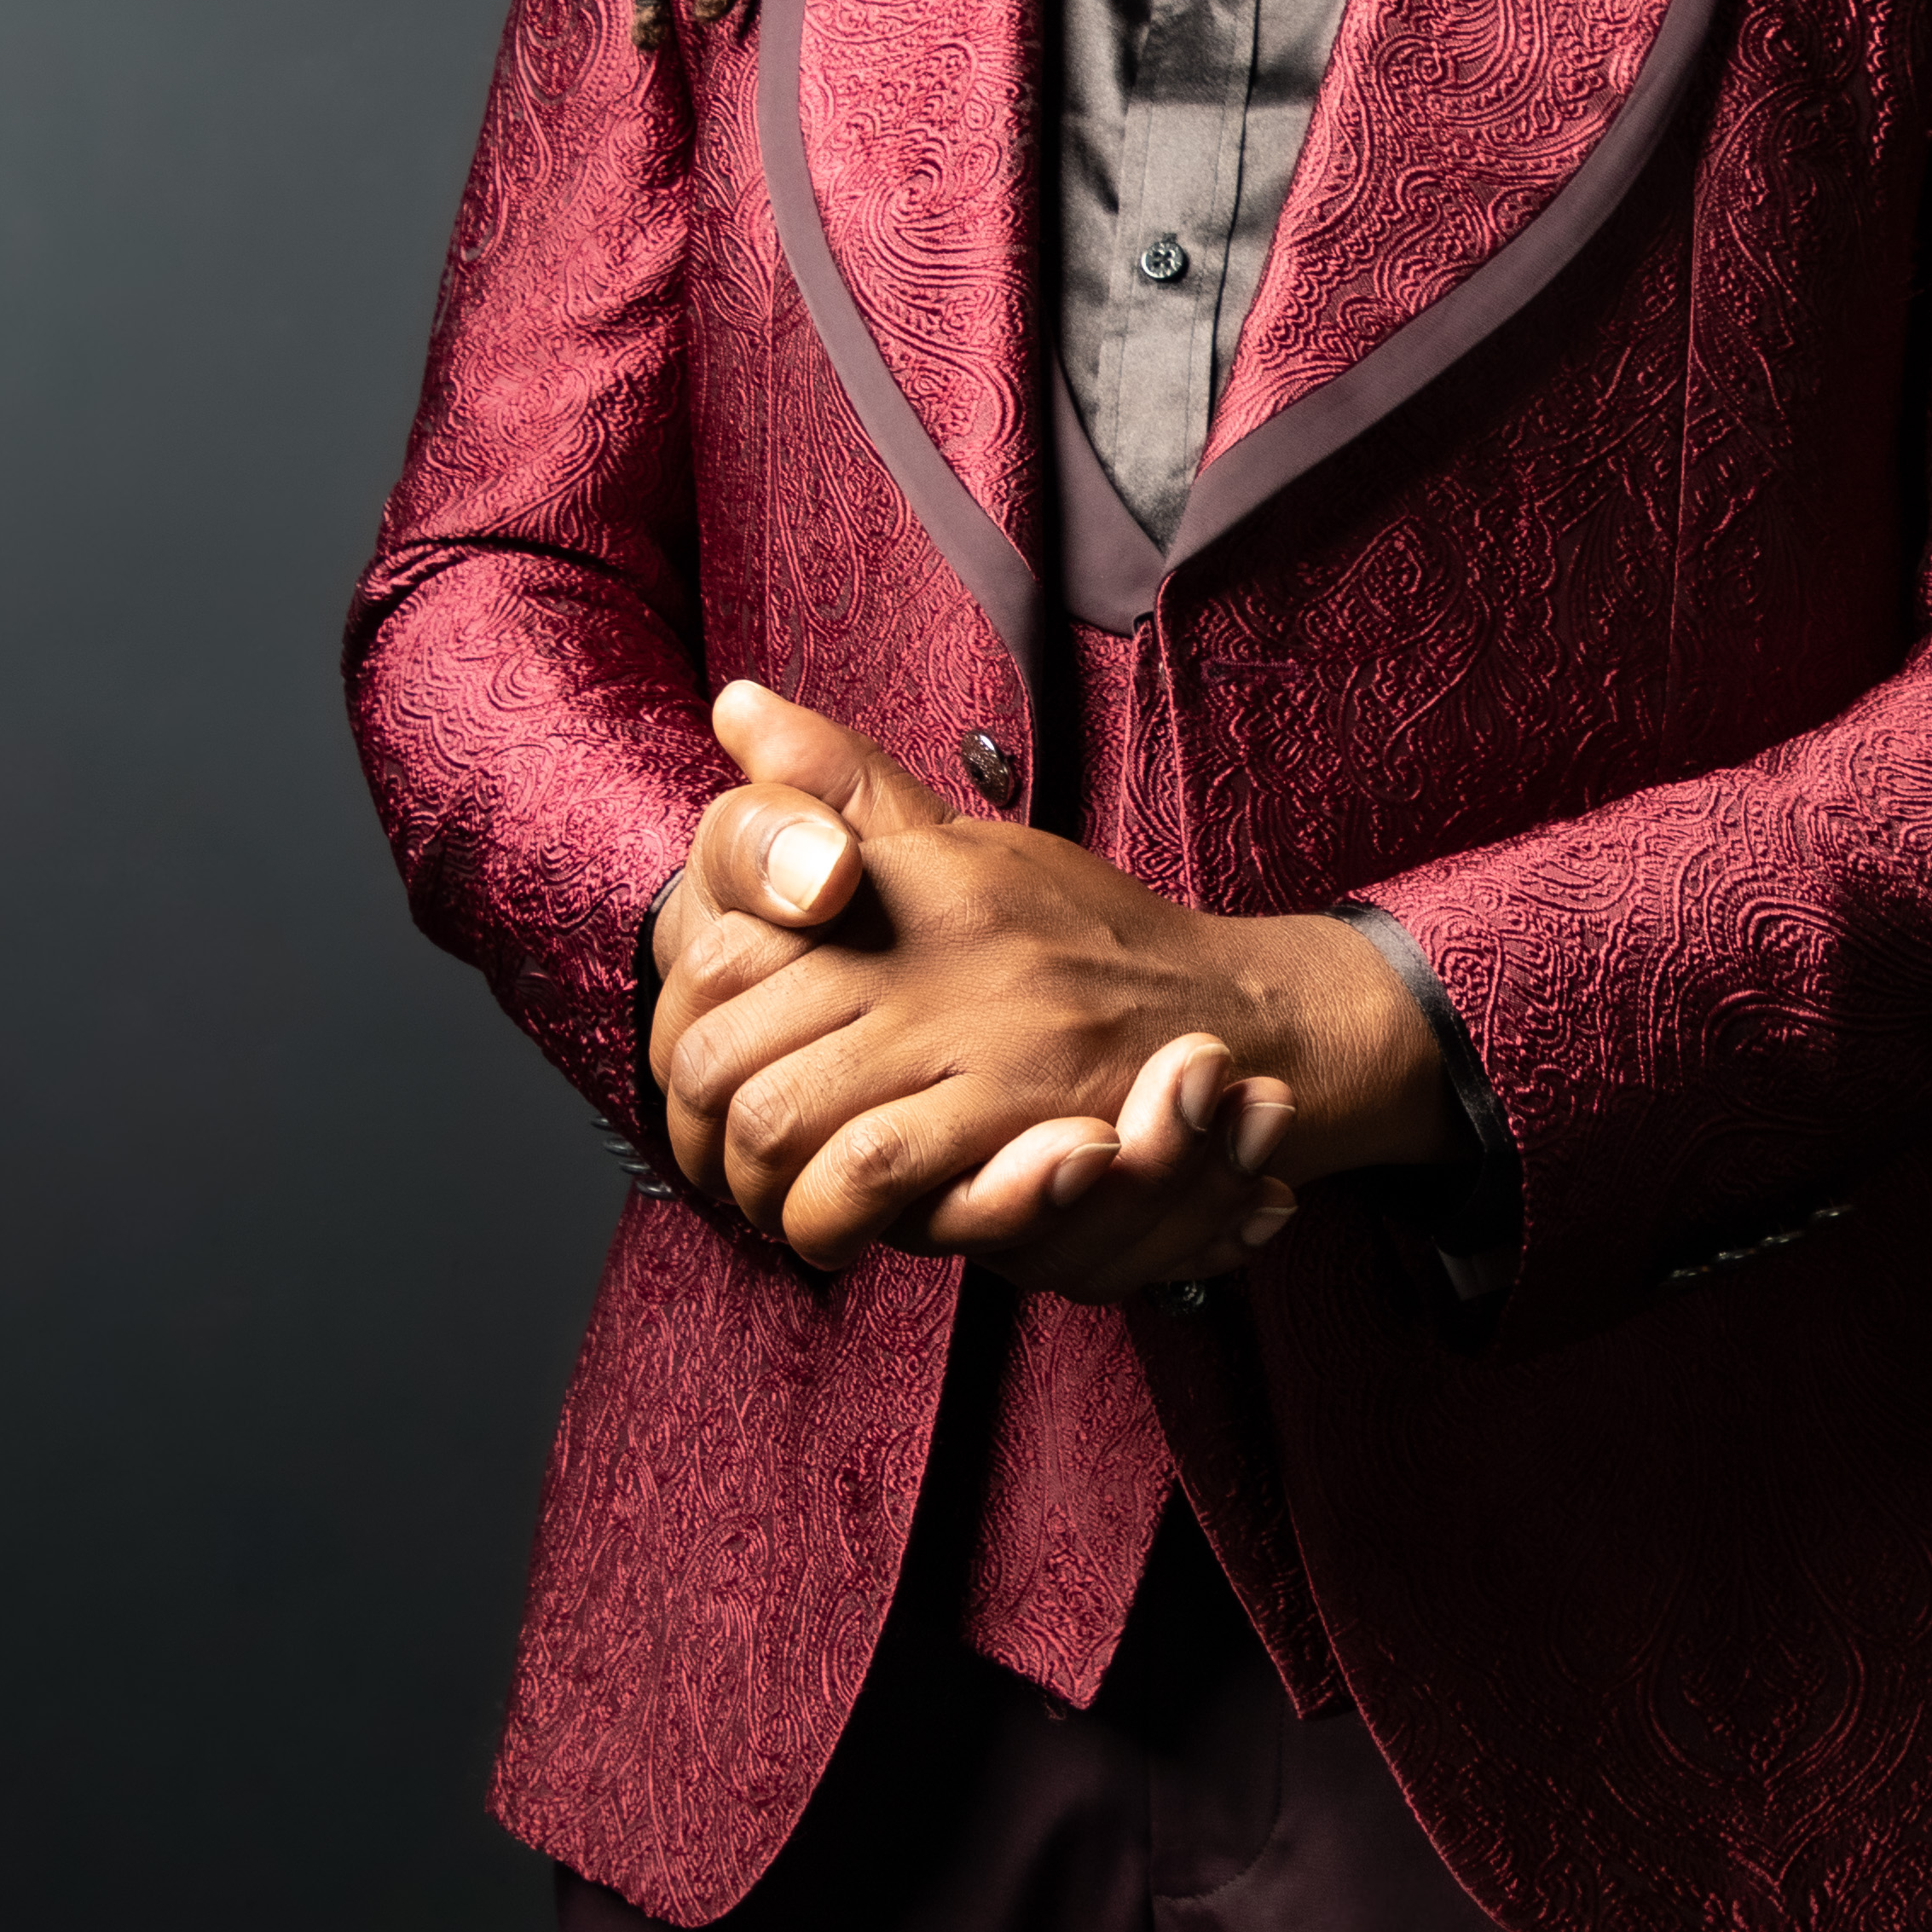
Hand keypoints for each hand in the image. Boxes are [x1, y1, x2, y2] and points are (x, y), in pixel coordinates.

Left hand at [649, 682, 1443, 1296]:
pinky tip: (837, 1228)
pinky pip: (876, 1172)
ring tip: (768, 1200)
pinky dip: (831, 1214)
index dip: (688, 1023)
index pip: (730, 945)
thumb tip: (733, 704)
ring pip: (788, 1116)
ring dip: (757, 1183)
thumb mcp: (967, 845)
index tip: (699, 1066)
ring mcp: (979, 1035)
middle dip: (702, 1125)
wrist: (1243, 1019)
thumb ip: (846, 788)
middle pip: (733, 1048)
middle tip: (714, 1158)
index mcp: (916, 876)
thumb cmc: (1090, 941)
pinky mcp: (1022, 1119)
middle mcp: (936, 947)